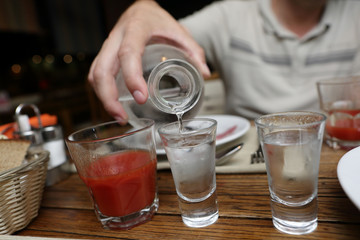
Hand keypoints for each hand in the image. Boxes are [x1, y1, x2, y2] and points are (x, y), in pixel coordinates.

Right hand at [88, 0, 209, 121]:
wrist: (141, 10)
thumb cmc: (158, 20)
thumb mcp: (179, 31)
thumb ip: (193, 51)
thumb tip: (205, 74)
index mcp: (136, 29)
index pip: (128, 53)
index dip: (131, 76)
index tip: (141, 97)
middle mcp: (116, 38)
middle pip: (102, 69)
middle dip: (109, 97)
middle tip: (123, 116)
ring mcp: (107, 46)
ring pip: (95, 74)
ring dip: (103, 98)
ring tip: (119, 116)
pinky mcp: (105, 55)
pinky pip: (96, 75)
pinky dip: (101, 92)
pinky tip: (114, 105)